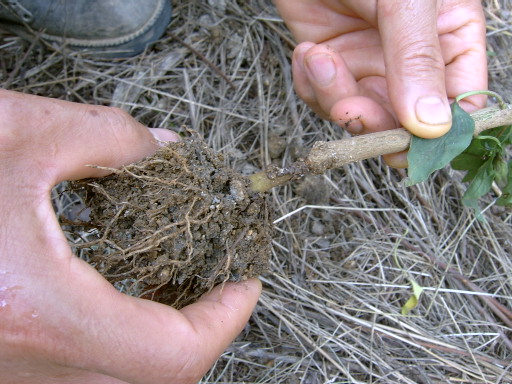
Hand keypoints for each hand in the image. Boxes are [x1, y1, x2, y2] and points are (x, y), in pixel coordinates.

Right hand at [0, 90, 260, 383]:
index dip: (224, 320)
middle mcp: (21, 366)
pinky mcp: (1, 365)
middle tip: (221, 280)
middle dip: (201, 328)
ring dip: (166, 335)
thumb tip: (166, 150)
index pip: (170, 356)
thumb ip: (106, 139)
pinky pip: (85, 369)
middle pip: (154, 378)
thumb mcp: (16, 134)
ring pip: (120, 379)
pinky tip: (128, 289)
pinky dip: (124, 335)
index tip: (248, 281)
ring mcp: (8, 376)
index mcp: (33, 313)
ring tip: (185, 281)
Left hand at [275, 0, 486, 166]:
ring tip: (321, 60)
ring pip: (360, 115)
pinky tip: (309, 53)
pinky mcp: (332, 65)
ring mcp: (370, 63)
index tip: (410, 144)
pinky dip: (312, 84)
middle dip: (375, 121)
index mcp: (450, 37)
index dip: (438, 133)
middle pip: (404, 122)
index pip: (461, 102)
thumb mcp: (405, 0)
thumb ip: (417, 59)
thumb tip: (432, 127)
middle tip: (353, 110)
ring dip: (336, 98)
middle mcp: (411, 58)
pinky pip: (324, 98)